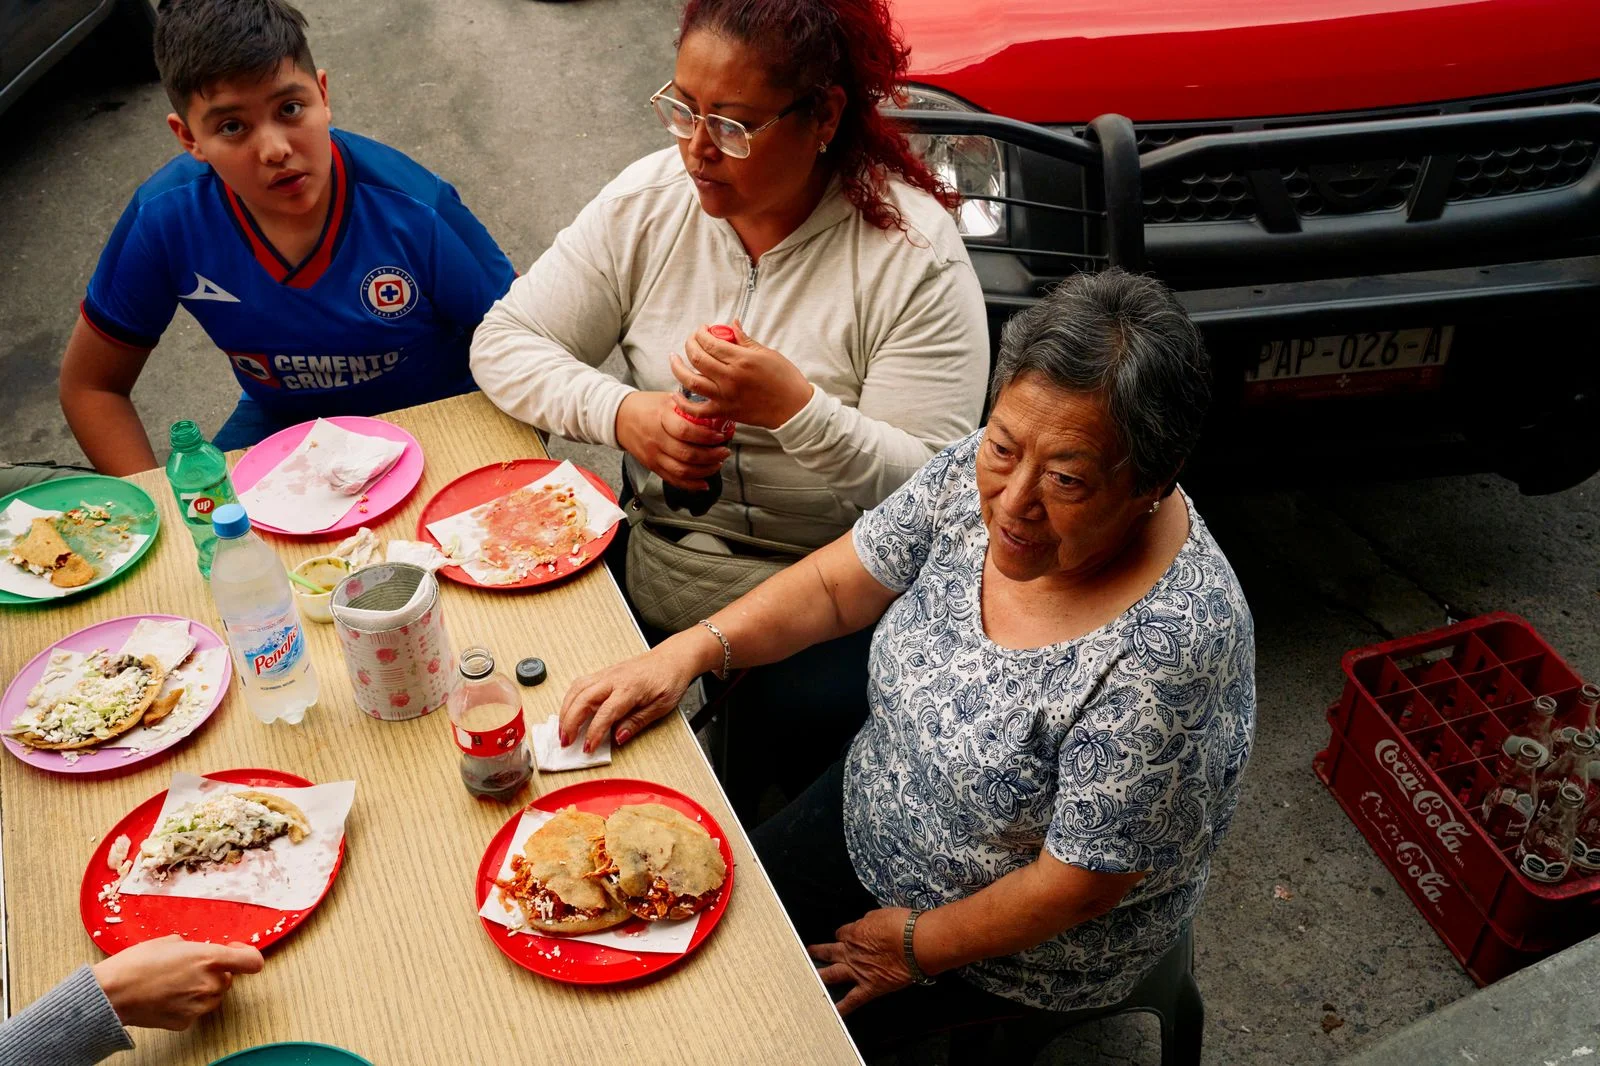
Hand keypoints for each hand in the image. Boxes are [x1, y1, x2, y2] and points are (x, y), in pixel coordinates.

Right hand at [91, 935, 263, 1030]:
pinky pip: (195, 1010)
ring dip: (202, 988)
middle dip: (215, 971)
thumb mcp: (171, 941)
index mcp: (210, 959)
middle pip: (228, 978)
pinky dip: (187, 1004)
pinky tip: (167, 996)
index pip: (253, 962)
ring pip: (213, 996)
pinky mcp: (186, 1022)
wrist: (111, 994)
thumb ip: (195, 948)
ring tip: (175, 981)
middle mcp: (210, 984)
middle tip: (191, 966)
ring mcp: (199, 1006)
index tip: (235, 951)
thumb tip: (201, 953)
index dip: (246, 955)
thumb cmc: (136, 964)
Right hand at [558, 636, 710, 752]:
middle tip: (565, 742)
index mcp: (630, 688)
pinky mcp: (604, 673)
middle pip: (583, 699)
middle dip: (570, 722)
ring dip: (565, 710)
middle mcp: (614, 679)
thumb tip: (618, 737)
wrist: (673, 658)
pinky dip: (570, 699)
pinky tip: (569, 711)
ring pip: (577, 689)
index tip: (587, 748)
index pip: (605, 713)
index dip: (594, 733)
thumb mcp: (661, 707)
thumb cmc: (669, 680)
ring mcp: (607, 674)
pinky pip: (580, 684)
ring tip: (563, 730)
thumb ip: (637, 722)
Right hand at [614, 391, 731, 490]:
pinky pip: (673, 479)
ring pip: (681, 470)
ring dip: (704, 471)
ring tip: (717, 464)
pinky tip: (703, 483)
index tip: (721, 435)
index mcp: (661, 418)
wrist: (619, 418)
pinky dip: (690, 485)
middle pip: (687, 454)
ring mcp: (653, 455)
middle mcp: (656, 439)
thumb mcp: (667, 399)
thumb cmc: (646, 406)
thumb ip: (688, 407)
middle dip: (711, 456)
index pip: (685, 431)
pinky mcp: (652, 466)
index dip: (706, 436)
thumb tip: (715, 413)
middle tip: (724, 451)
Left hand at [670, 321, 813, 429]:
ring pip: (691, 381)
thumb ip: (745, 340)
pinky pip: (697, 410)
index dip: (701, 333)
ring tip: (674, 358)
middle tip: (691, 340)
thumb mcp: (767, 353)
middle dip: (689, 344)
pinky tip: (676, 393)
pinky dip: (683, 403)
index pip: (710, 342)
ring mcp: (725, 396)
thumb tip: (732, 324)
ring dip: (678, 367)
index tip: (702, 329)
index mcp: (742, 360)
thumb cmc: (785, 379)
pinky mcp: (725, 412)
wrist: (794, 409)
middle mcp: (730, 378)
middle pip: (697, 358)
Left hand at [809, 908, 914, 1015]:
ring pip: (831, 974)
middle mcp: (851, 951)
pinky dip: (841, 1008)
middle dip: (818, 952)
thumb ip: (870, 922)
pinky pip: (852, 1000)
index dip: (842, 936)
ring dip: (819, 976)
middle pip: (828, 951)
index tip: (843, 938)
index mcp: (855, 932)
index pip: (841, 934)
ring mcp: (857, 970)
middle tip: (809, 953)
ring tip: (809, 978)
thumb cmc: (904, 926)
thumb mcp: (882, 914)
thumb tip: (867, 925)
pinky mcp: (869, 987)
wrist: (916, 943)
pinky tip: (832, 1012)